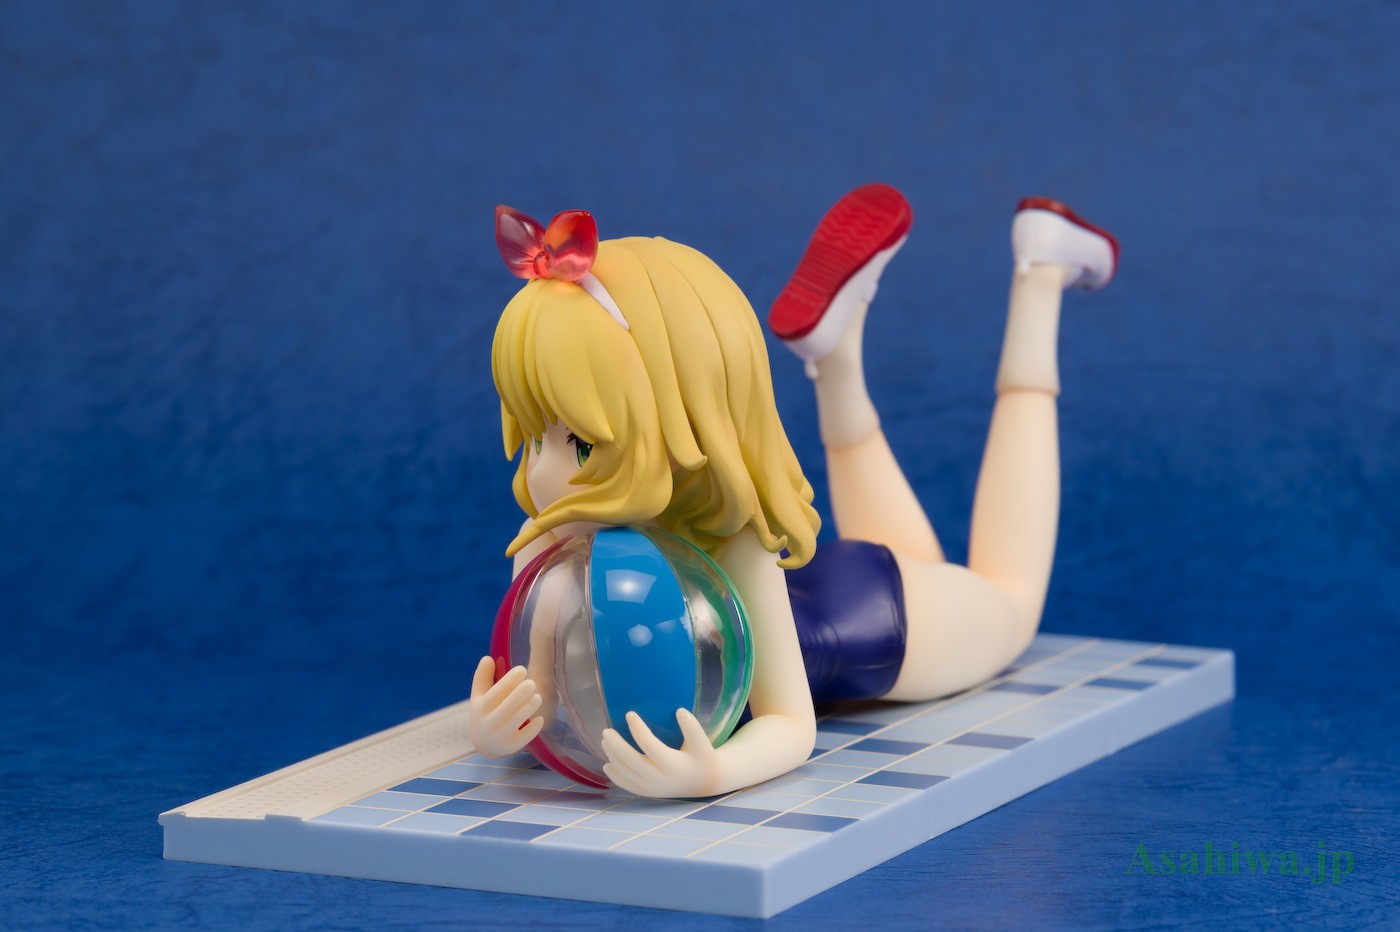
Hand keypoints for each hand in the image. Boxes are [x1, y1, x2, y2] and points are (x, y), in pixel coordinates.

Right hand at [467, 656, 542, 757]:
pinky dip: (533, 727)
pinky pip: (525, 737)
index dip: (510, 680)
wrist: (483, 744)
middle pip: (508, 705)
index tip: (522, 669)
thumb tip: (488, 658)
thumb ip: (482, 677)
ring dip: (530, 706)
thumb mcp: (479, 695)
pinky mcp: (510, 747)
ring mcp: (499, 736)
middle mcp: (488, 723)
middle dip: (522, 692)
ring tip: (537, 697)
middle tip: (532, 683)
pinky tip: (540, 718)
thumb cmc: (484, 713)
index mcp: (480, 707)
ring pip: (518, 719)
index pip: (496, 692)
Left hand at [600, 709, 720, 798]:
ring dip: (613, 757)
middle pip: (632, 761)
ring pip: (626, 773)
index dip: (638, 729)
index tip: (629, 713)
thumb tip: (679, 711)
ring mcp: (652, 788)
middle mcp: (660, 779)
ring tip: (605, 740)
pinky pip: (627, 786)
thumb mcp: (702, 743)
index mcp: (673, 765)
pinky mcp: (648, 793)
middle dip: (616, 745)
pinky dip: (615, 776)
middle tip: (606, 730)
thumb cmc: (702, 757)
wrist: (704, 783)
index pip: (650, 745)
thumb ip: (693, 728)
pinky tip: (607, 764)